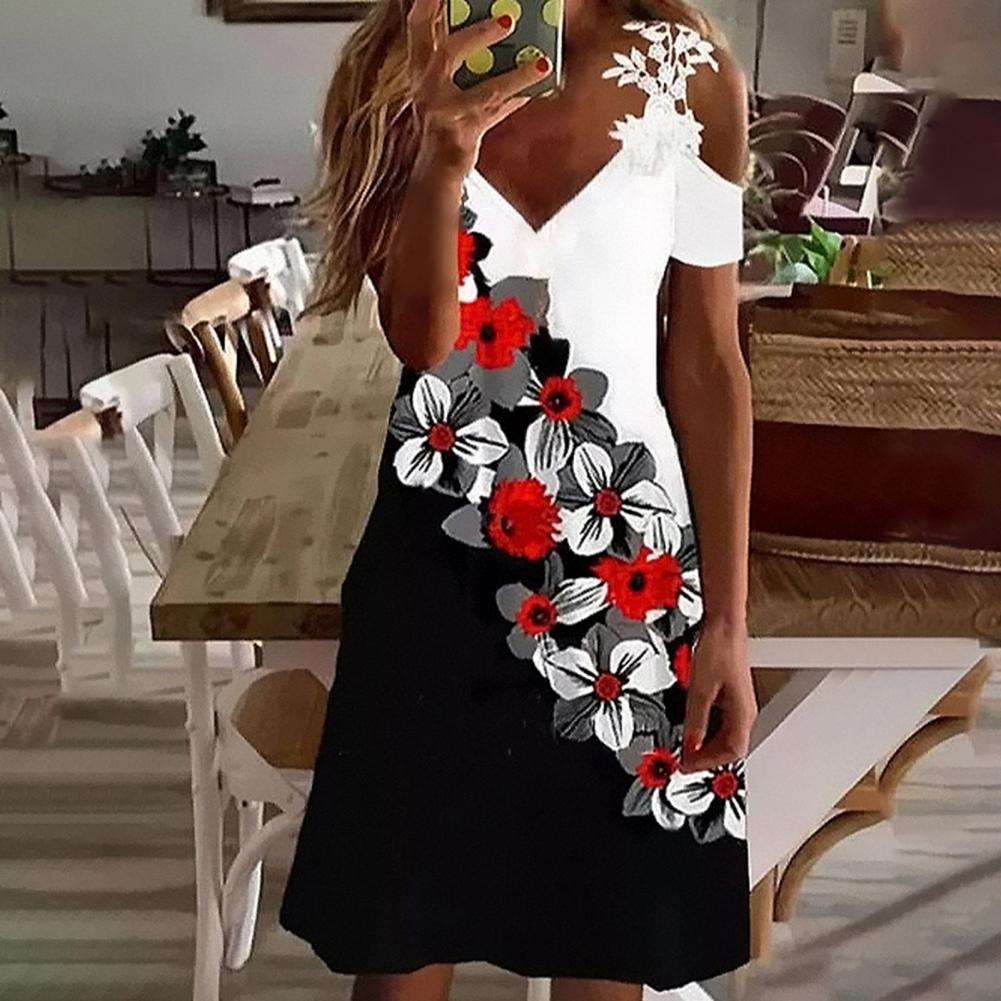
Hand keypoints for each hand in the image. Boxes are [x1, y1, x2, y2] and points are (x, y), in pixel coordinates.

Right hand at [406, 0, 549, 179]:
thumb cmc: (443, 118)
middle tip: (509, 20)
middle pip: (449, 52)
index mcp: (420, 69)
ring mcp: (444, 113)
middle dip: (479, 33)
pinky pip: (496, 114)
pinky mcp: (461, 136)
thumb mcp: (442, 83)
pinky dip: (518, 99)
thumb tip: (497, 22)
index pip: (418, 26)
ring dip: (514, 76)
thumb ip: (458, 54)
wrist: (433, 168)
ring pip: (484, 91)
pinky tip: (538, 87)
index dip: (429, 4)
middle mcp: (427, 88)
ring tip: (541, 63)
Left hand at [679, 619, 756, 772]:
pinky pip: (721, 722)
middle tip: (684, 759)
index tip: (687, 765)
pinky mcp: (731, 695)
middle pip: (730, 747)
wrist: (724, 626)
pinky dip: (707, 730)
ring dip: (707, 745)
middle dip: (707, 757)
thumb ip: (695, 721)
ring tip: (686, 747)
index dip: (709, 762)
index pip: (732, 751)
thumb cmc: (718, 650)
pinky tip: (693, 727)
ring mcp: (739, 704)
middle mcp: (744, 711)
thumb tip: (690, 746)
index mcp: (743, 713)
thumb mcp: (700, 689)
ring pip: (726, 736)